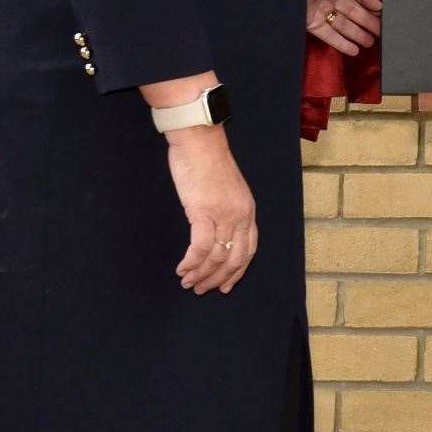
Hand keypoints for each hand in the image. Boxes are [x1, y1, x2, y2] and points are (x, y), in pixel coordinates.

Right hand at [164, 126, 256, 293]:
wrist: (199, 141)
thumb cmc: (208, 163)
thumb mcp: (227, 191)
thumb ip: (227, 211)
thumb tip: (217, 234)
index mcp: (249, 210)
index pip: (249, 249)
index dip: (238, 271)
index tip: (225, 286)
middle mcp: (241, 214)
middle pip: (235, 258)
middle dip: (218, 279)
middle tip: (201, 289)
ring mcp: (224, 213)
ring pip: (217, 256)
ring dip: (201, 274)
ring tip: (187, 282)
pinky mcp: (204, 211)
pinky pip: (200, 247)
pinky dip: (191, 262)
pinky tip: (182, 268)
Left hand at [308, 0, 381, 57]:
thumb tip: (378, 5)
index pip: (359, 0)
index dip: (371, 9)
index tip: (382, 18)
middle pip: (353, 14)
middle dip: (367, 24)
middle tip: (380, 33)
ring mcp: (322, 12)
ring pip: (343, 27)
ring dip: (357, 36)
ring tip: (370, 43)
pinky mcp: (313, 24)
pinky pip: (329, 36)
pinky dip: (342, 44)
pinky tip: (354, 50)